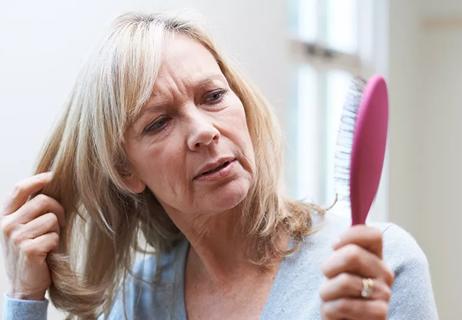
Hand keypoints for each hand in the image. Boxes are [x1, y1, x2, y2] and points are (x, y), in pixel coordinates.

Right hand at [0, 172, 64, 299]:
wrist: (24, 285)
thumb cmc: (30, 252)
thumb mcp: (24, 228)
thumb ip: (31, 209)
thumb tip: (51, 184)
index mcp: (5, 216)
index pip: (20, 188)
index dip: (38, 179)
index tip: (53, 176)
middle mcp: (7, 224)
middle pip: (43, 201)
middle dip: (58, 210)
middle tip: (59, 224)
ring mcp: (16, 237)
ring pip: (51, 218)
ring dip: (56, 230)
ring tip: (49, 241)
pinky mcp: (28, 249)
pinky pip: (54, 236)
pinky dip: (56, 244)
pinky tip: (47, 252)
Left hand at [320, 225, 393, 319]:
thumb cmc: (338, 293)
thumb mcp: (338, 267)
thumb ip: (343, 246)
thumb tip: (349, 208)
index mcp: (376, 257)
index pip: (373, 234)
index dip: (350, 235)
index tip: (335, 245)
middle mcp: (385, 273)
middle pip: (353, 254)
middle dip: (330, 266)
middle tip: (328, 277)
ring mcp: (385, 294)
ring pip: (344, 281)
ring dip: (327, 292)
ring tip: (331, 298)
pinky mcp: (380, 314)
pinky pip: (343, 305)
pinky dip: (330, 309)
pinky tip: (335, 312)